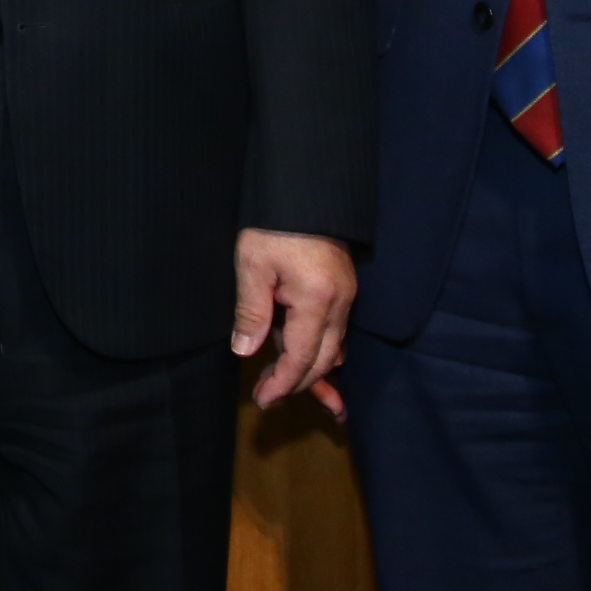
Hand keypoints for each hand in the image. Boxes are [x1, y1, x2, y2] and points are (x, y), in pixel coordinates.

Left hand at [233, 229, 356, 416]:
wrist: (304, 191)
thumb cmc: (274, 225)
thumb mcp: (253, 266)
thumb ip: (251, 312)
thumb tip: (245, 351)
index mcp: (318, 300)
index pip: (303, 358)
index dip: (283, 382)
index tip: (264, 399)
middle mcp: (340, 304)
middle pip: (323, 360)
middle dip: (297, 383)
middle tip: (269, 396)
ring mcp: (345, 297)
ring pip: (333, 348)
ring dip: (313, 371)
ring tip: (290, 387)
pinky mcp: (342, 289)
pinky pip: (335, 331)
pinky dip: (321, 350)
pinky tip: (307, 359)